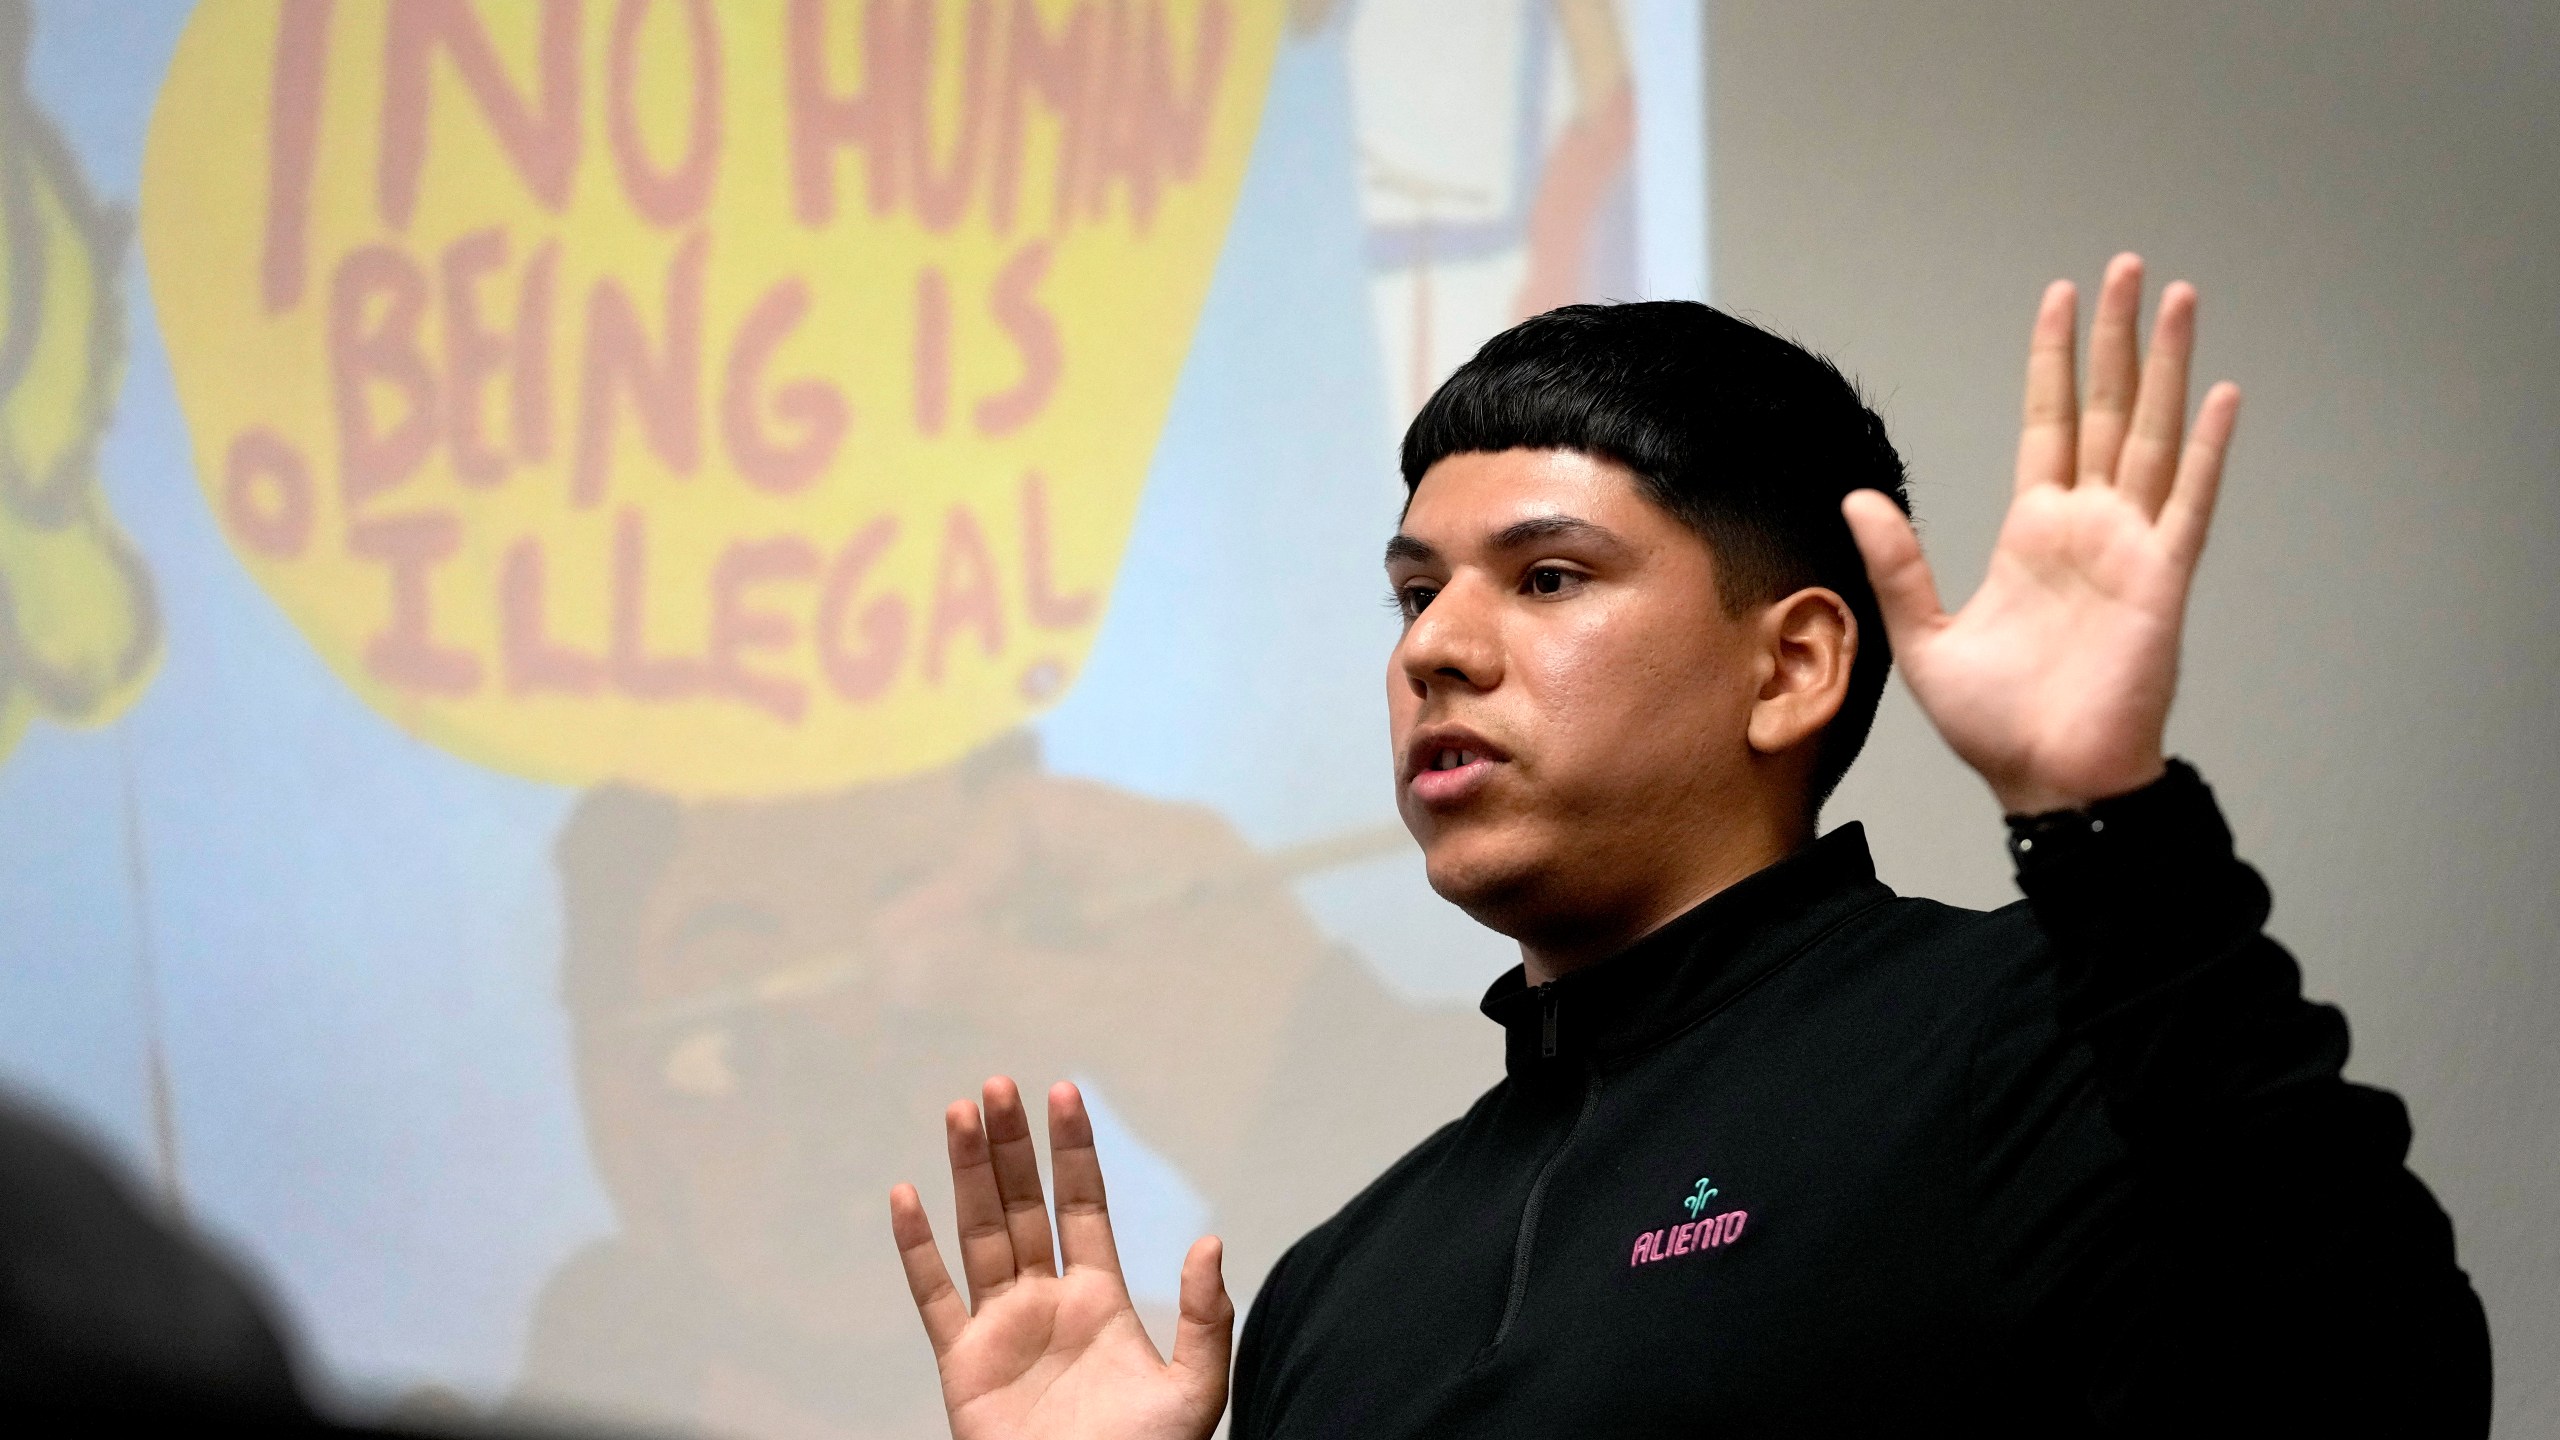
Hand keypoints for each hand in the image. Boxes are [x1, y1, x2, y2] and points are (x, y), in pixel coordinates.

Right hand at [890, 1078, 1232, 1439]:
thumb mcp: (1194, 1391)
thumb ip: (1204, 1318)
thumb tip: (1209, 1242)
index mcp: (1101, 1299)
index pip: (1083, 1205)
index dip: (1073, 1150)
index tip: (1063, 1092)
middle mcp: (1047, 1302)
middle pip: (1024, 1205)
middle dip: (1011, 1146)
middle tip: (997, 1085)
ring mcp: (1001, 1328)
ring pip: (979, 1233)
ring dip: (967, 1173)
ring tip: (960, 1112)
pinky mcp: (961, 1363)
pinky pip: (934, 1295)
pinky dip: (916, 1248)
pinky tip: (907, 1196)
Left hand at [1842, 254, 2241, 813]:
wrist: (2048, 784)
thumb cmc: (1997, 726)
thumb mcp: (1927, 636)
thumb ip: (1899, 563)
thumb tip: (1858, 498)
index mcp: (2034, 533)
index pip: (2048, 424)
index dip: (2053, 363)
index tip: (2057, 298)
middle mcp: (2087, 527)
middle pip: (2108, 410)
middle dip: (2114, 339)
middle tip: (2123, 267)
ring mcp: (2130, 547)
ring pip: (2155, 435)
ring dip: (2165, 367)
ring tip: (2176, 298)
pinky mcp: (2162, 580)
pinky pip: (2189, 502)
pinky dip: (2208, 448)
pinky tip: (2221, 393)